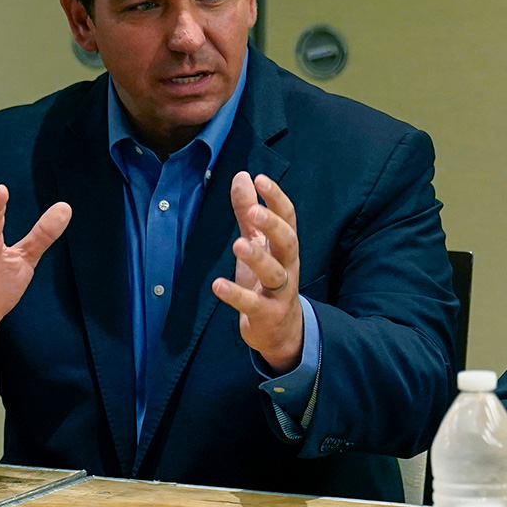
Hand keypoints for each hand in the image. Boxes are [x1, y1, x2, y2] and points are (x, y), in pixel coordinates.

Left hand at [213, 172, 303, 370]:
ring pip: (274, 273)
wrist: (280, 330)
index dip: (276, 199)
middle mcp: (287, 266)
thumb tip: (243, 176)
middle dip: (273, 226)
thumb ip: (248, 211)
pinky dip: (235, 294)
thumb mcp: (257, 244)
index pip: (288, 218)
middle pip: (288, 242)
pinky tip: (218, 285)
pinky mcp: (266, 314)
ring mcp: (279, 292)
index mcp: (284, 247)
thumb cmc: (265, 281)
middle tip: (254, 212)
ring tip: (238, 245)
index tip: (261, 179)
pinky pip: (252, 304)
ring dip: (257, 258)